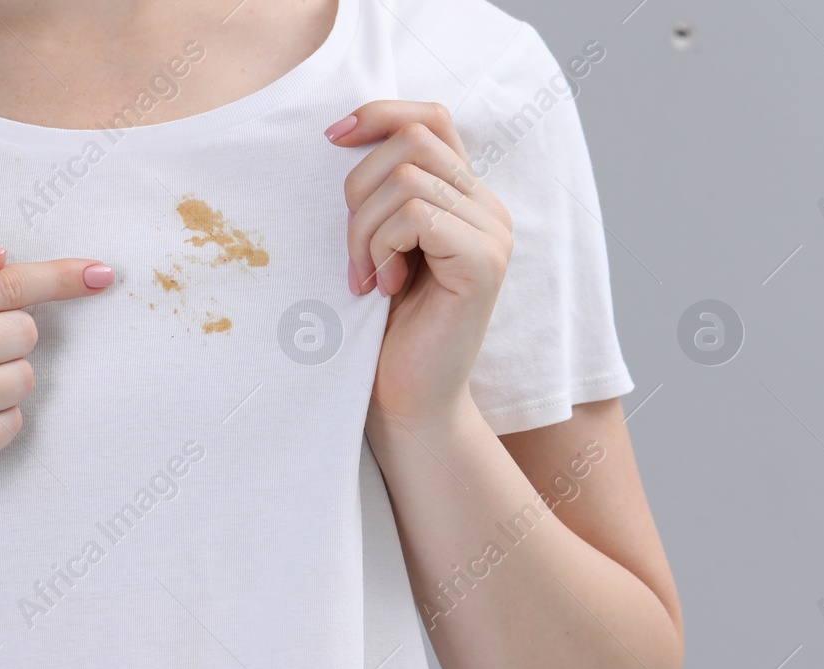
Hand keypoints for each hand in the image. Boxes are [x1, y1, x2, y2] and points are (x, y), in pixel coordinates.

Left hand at [329, 102, 512, 429]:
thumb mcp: (376, 246)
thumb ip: (380, 195)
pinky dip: (383, 248)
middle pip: (410, 141)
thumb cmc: (383, 330)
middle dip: (357, 191)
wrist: (407, 399)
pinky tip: (383, 288)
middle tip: (351, 255)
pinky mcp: (484, 261)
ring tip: (364, 278)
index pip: (431, 118)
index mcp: (464, 196)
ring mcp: (493, 232)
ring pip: (407, 178)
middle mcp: (488, 206)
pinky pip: (418, 216)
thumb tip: (343, 133)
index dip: (380, 113)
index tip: (330, 136)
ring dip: (364, 229)